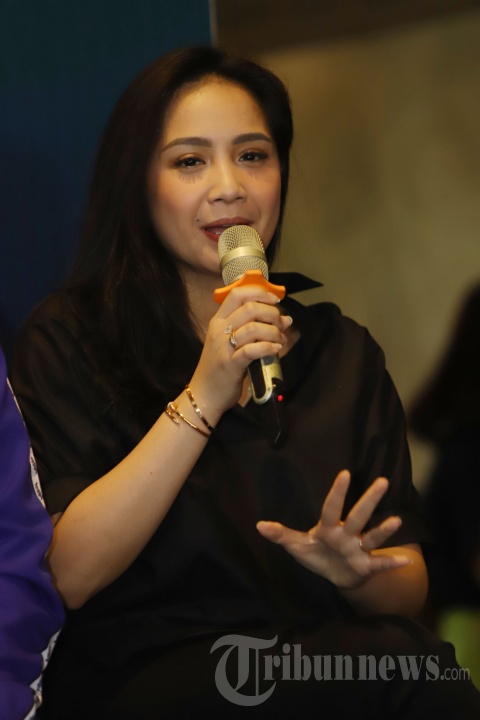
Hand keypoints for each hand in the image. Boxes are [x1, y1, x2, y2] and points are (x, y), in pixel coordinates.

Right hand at [190, 285, 291, 418]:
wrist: (204, 395)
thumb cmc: (220, 368)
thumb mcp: (230, 343)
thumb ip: (254, 329)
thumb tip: (285, 319)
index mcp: (218, 321)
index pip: (237, 294)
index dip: (259, 292)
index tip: (275, 300)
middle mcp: (219, 330)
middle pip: (249, 308)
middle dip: (272, 313)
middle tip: (281, 324)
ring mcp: (223, 347)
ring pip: (253, 327)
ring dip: (273, 331)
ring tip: (280, 340)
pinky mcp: (230, 364)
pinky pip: (252, 350)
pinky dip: (268, 347)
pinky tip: (275, 350)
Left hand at [256, 470, 411, 589]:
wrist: (336, 576)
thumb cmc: (317, 554)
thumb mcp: (297, 546)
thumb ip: (281, 535)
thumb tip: (259, 525)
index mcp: (328, 527)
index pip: (332, 507)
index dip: (337, 492)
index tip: (344, 473)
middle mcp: (347, 534)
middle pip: (358, 516)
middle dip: (369, 500)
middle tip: (383, 481)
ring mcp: (359, 548)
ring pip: (372, 536)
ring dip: (384, 530)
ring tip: (397, 520)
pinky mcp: (366, 565)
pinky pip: (380, 563)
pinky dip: (392, 562)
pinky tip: (405, 560)